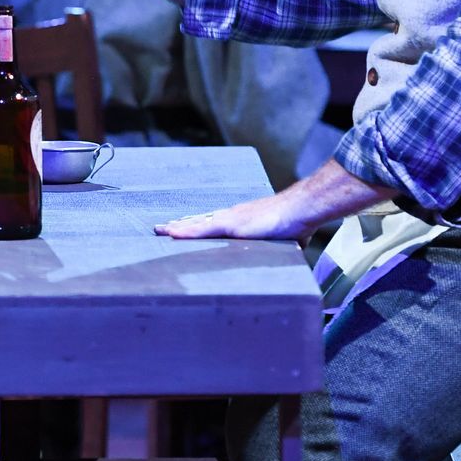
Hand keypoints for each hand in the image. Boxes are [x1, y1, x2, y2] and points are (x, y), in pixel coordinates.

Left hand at [155, 182, 322, 242]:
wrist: (301, 210)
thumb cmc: (297, 222)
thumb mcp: (286, 239)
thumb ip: (283, 244)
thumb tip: (295, 250)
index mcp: (243, 220)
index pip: (215, 223)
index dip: (199, 225)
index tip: (185, 227)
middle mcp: (232, 216)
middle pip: (201, 221)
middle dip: (182, 225)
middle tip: (162, 228)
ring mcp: (230, 219)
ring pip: (197, 224)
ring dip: (178, 228)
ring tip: (160, 230)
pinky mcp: (230, 224)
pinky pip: (202, 230)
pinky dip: (185, 232)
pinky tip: (171, 233)